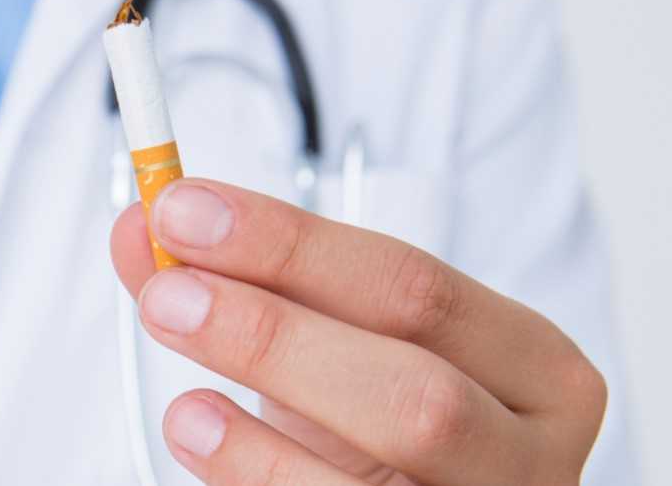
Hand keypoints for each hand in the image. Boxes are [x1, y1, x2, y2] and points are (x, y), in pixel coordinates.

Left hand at [111, 179, 605, 484]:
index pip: (416, 288)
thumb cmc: (370, 413)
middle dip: (276, 337)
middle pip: (416, 393)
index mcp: (530, 367)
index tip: (182, 211)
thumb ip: (244, 281)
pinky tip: (203, 442)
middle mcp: (524, 453)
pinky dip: (258, 478)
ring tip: (183, 405)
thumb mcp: (328, 340)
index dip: (291, 245)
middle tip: (168, 296)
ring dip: (267, 434)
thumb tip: (141, 227)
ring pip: (394, 463)